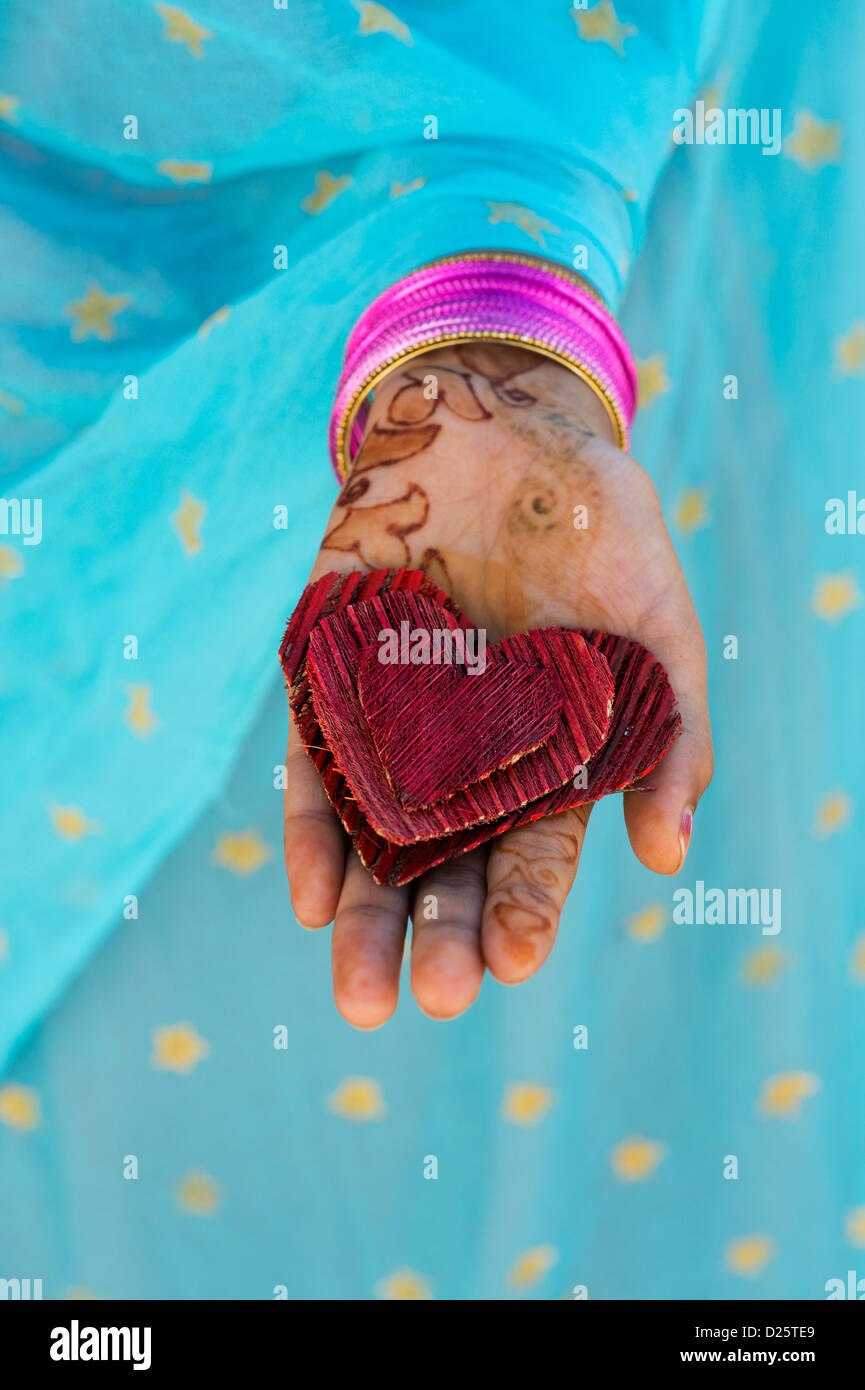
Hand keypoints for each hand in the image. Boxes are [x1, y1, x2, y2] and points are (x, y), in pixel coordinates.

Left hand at [283, 343, 711, 1025]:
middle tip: (435, 996)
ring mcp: (394, 721)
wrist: (498, 421)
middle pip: (449, 864)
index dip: (526, 908)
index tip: (512, 959)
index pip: (535, 852)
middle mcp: (467, 755)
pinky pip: (316, 766)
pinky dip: (313, 827)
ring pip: (377, 836)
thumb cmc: (595, 523)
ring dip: (367, 911)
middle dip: (440, 932)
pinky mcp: (329, 679)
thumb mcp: (656, 623)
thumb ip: (669, 733)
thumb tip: (666, 855)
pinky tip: (311, 895)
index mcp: (547, 755)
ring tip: (361, 989)